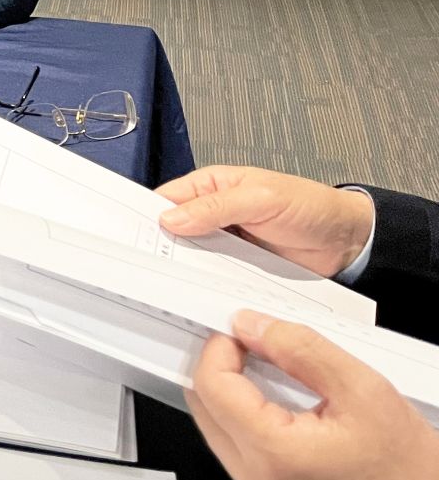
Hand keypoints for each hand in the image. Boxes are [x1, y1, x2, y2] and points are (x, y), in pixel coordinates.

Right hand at [156, 166, 373, 277]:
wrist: (347, 241)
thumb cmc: (310, 206)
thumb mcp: (261, 198)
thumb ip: (216, 207)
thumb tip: (172, 217)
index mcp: (212, 187)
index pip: (167, 199)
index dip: (146, 215)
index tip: (131, 235)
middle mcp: (213, 215)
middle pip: (174, 232)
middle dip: (161, 246)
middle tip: (144, 264)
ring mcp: (225, 243)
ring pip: (192, 257)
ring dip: (185, 269)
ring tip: (167, 283)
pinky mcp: (238, 268)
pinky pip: (214, 276)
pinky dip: (207, 284)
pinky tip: (198, 293)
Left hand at [188, 313, 438, 479]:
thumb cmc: (410, 469)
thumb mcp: (362, 389)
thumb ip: (299, 349)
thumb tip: (251, 325)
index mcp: (274, 454)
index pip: (213, 387)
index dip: (220, 348)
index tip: (242, 329)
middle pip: (204, 406)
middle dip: (220, 366)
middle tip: (251, 341)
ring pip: (215, 427)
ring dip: (231, 391)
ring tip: (268, 366)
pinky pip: (237, 447)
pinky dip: (246, 416)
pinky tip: (276, 398)